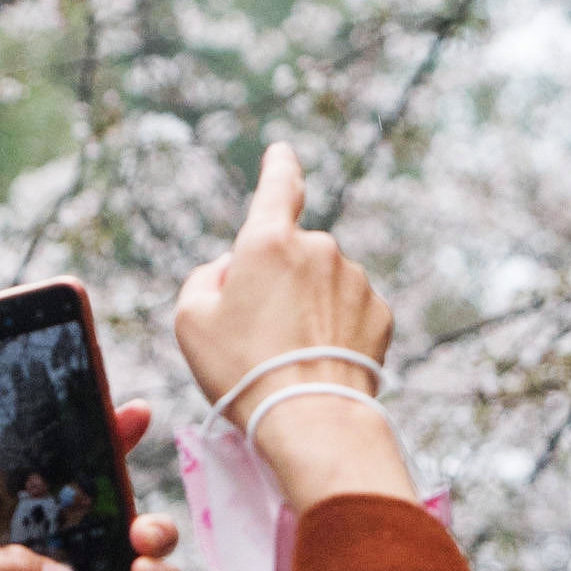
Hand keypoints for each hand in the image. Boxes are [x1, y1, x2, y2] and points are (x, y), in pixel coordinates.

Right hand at [172, 142, 412, 509]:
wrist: (311, 417)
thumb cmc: (242, 371)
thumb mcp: (191, 321)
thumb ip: (205, 280)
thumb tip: (232, 270)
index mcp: (269, 241)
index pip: (278, 186)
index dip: (279, 167)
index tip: (283, 153)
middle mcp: (318, 249)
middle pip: (292, 255)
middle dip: (278, 282)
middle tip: (260, 335)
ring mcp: (354, 280)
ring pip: (324, 285)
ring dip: (309, 308)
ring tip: (291, 357)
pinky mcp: (380, 312)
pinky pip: (350, 311)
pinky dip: (337, 330)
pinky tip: (321, 361)